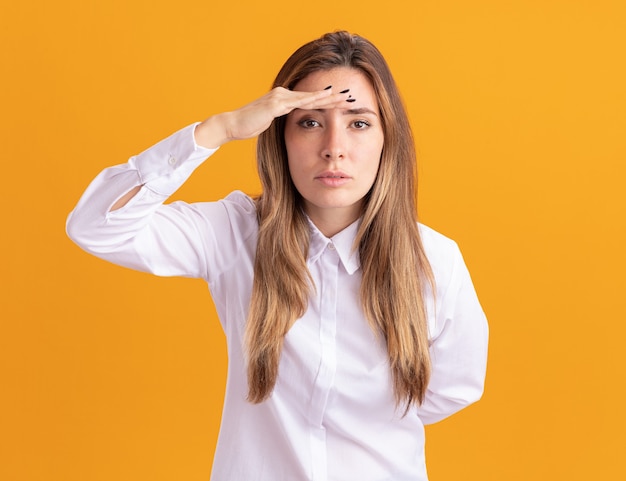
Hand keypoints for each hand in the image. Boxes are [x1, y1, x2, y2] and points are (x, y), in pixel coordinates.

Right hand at [195, 87, 349, 148]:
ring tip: (345, 96)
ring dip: (329, 97)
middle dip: (334, 96)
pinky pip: (299, 102)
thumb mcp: (269, 124)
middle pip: (314, 96)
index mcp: (284, 100)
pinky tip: (326, 98)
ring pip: (310, 97)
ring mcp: (280, 97)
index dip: (327, 101)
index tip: (342, 102)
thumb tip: (290, 127)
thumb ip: (281, 122)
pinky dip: (314, 100)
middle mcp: (284, 94)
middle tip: (351, 95)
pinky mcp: (276, 104)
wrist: (231, 125)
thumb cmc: (248, 126)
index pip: (309, 100)